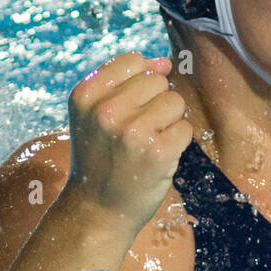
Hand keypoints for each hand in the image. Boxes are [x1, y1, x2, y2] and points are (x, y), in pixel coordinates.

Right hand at [63, 52, 191, 232]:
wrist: (96, 210)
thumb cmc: (101, 157)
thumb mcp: (94, 113)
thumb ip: (124, 81)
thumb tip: (165, 62)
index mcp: (84, 94)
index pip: (133, 61)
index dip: (140, 82)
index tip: (127, 109)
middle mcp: (105, 110)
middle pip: (158, 80)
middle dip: (155, 103)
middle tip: (135, 132)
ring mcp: (132, 131)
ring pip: (175, 101)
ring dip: (168, 122)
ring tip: (146, 143)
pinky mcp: (158, 152)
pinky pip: (185, 128)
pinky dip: (177, 142)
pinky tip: (157, 157)